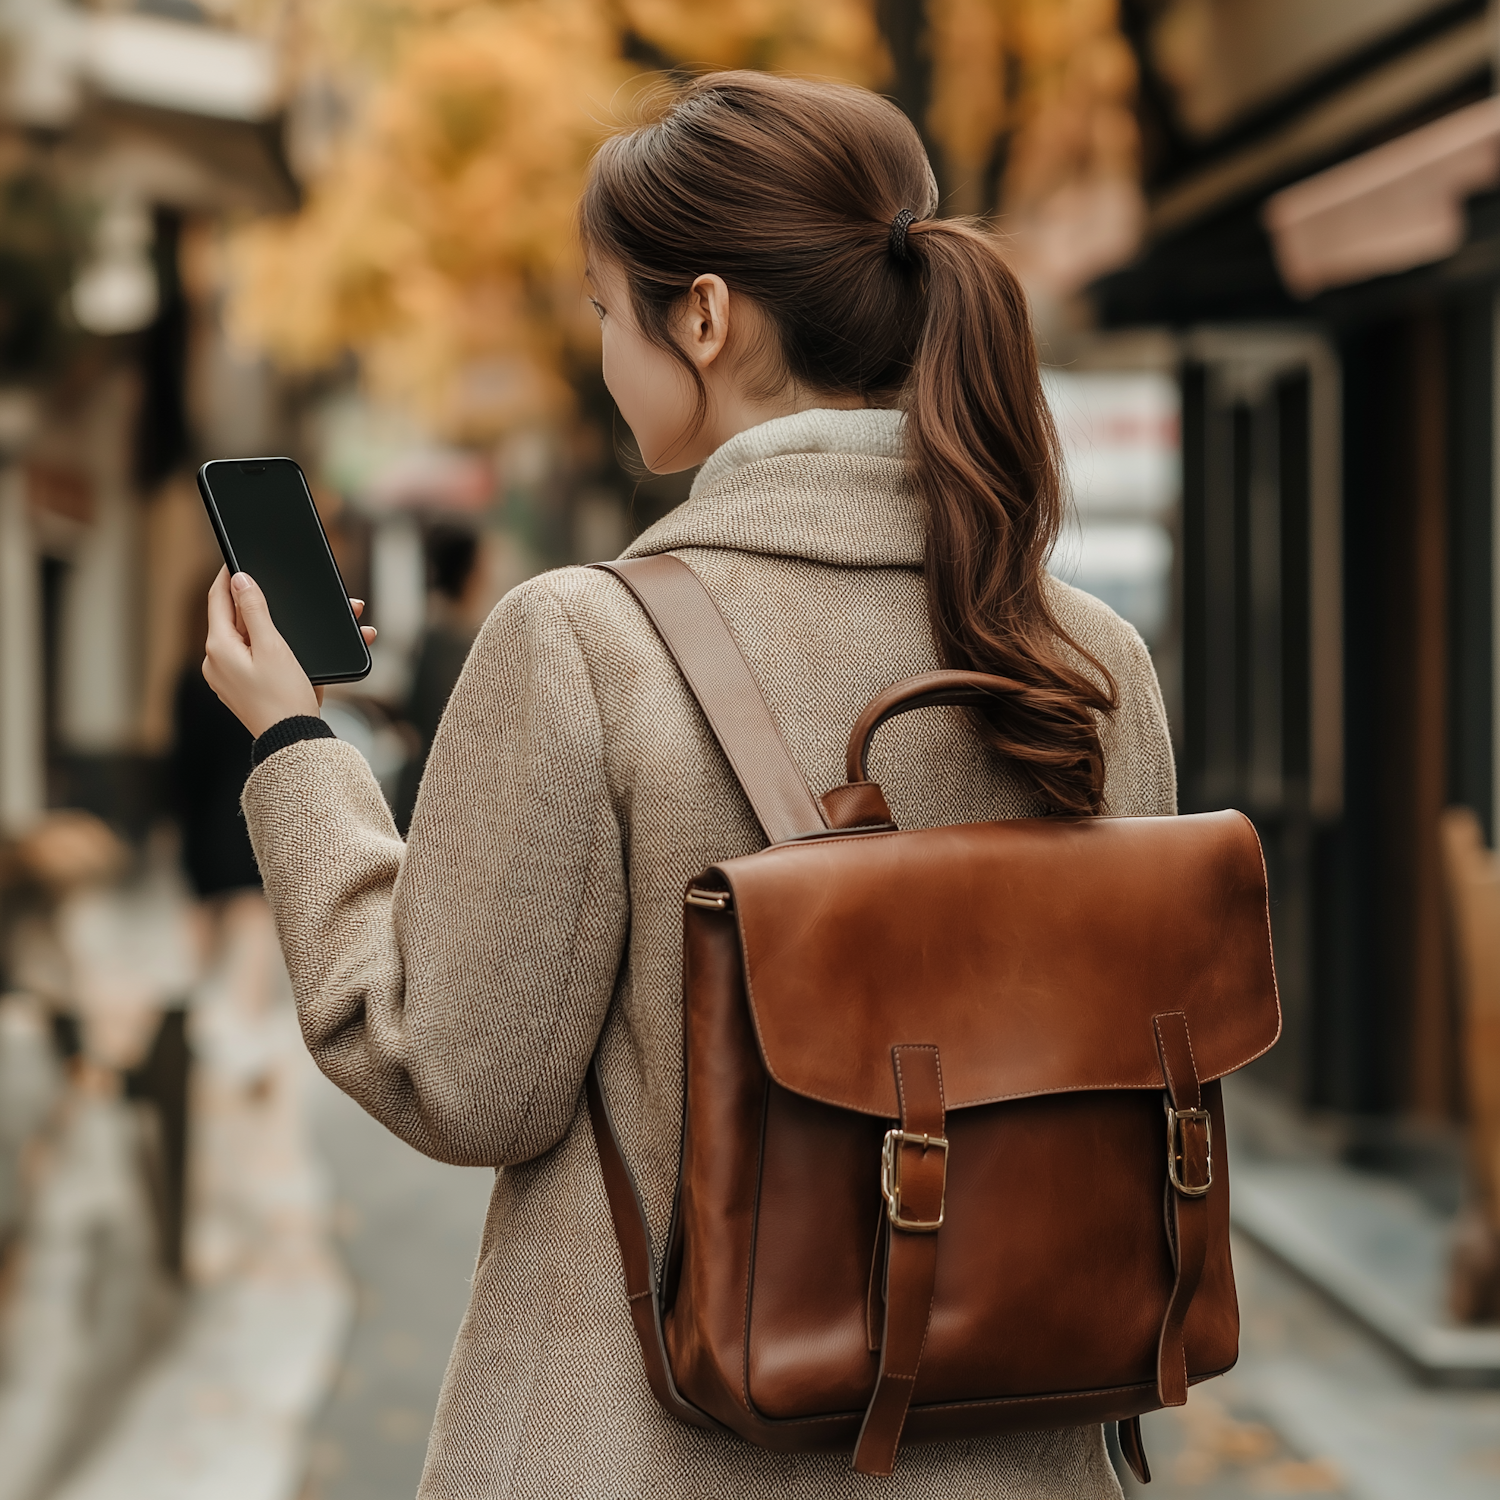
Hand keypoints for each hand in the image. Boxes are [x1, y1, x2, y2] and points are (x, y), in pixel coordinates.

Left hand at [202, 566, 376, 738]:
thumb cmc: (284, 698)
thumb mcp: (273, 646)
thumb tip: (240, 580)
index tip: (236, 557)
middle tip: (282, 590)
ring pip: (250, 638)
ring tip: (300, 624)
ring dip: (275, 626)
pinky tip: (297, 648)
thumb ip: (254, 610)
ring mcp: (228, 676)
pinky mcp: (243, 687)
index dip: (228, 576)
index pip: (218, 599)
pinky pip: (256, 657)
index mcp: (218, 648)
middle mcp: (216, 661)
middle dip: (264, 604)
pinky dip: (276, 647)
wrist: (293, 740)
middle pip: (236, 619)